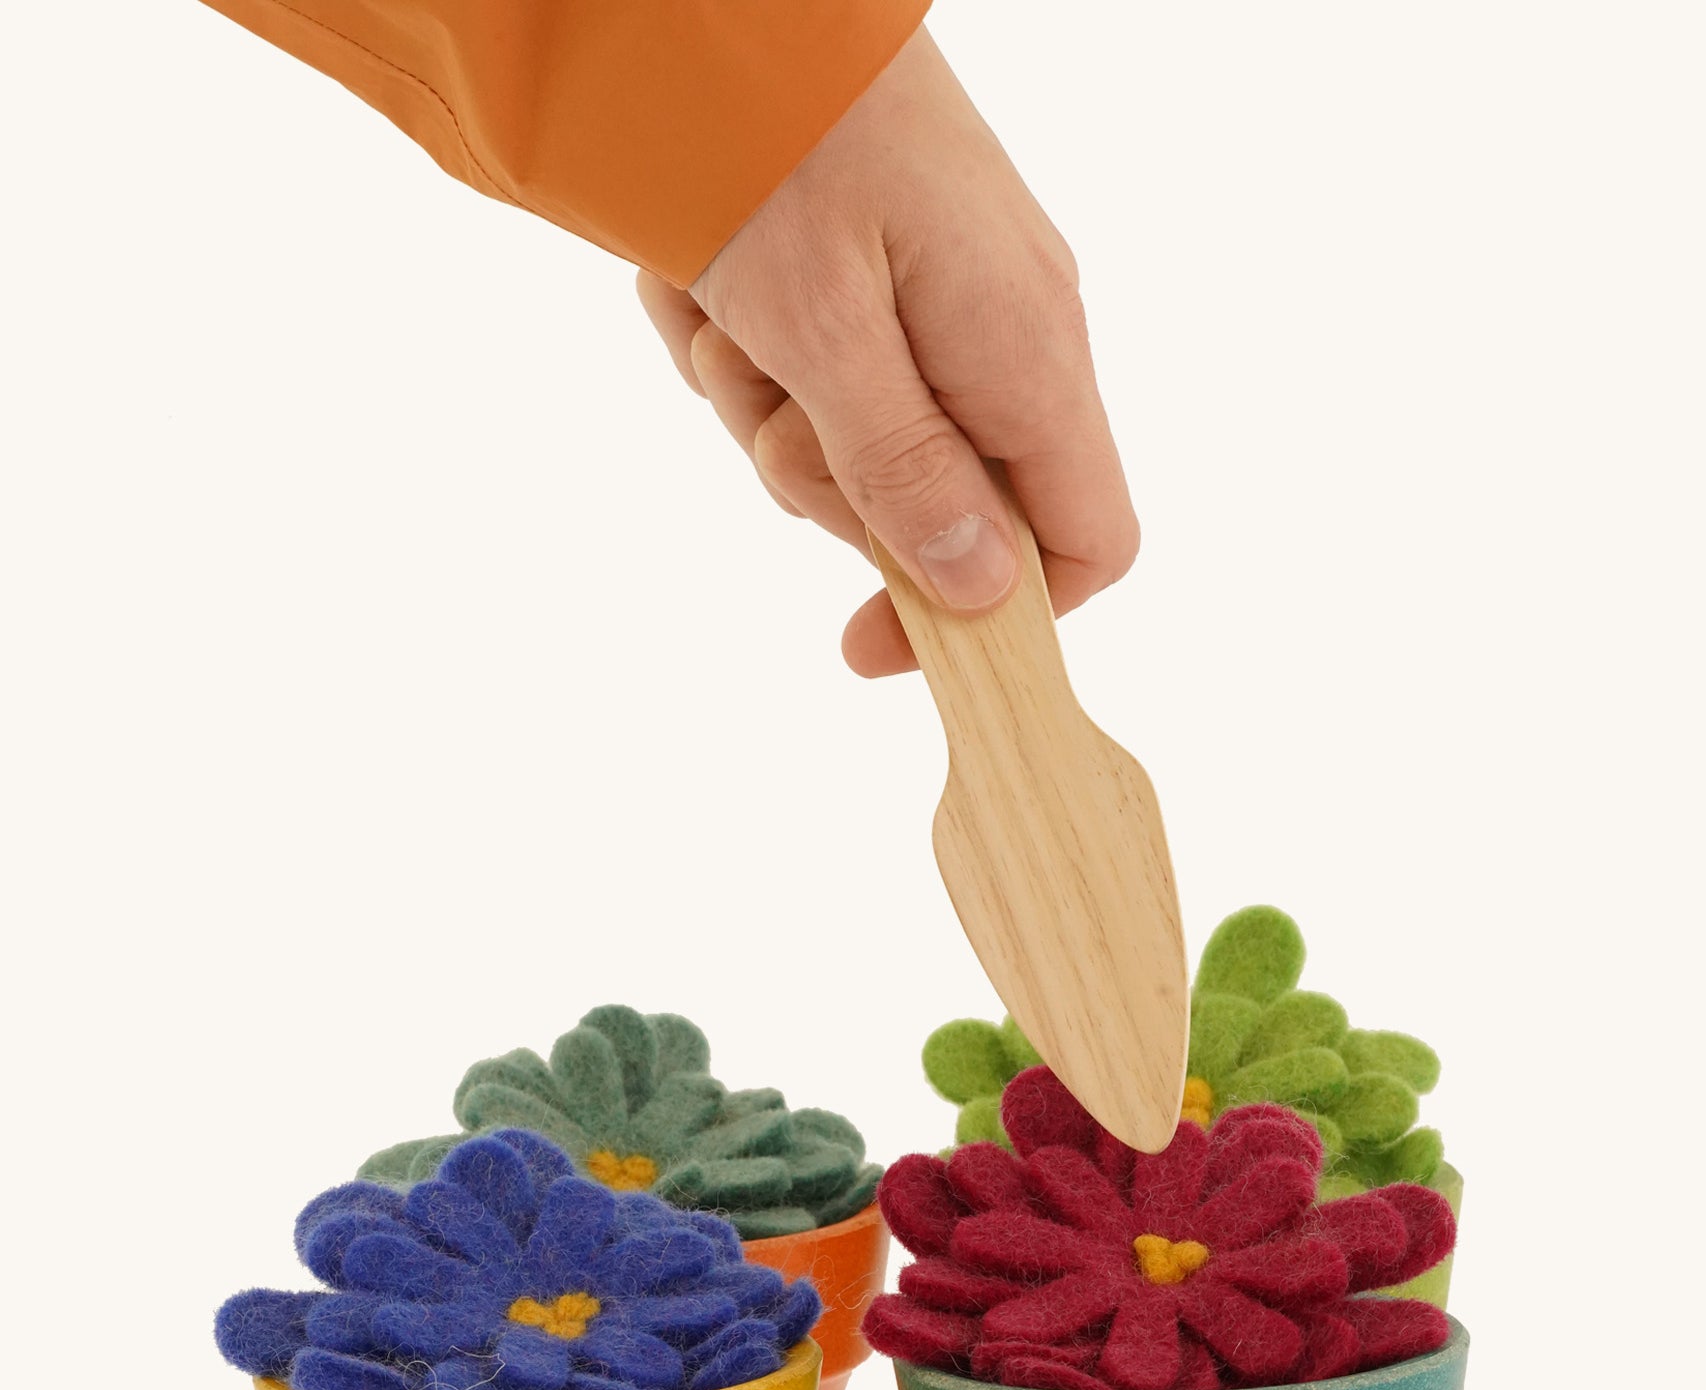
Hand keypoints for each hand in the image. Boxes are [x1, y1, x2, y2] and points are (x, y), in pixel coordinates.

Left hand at [636, 28, 1136, 676]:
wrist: (722, 9)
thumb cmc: (779, 148)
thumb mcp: (826, 333)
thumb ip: (907, 471)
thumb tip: (984, 593)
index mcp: (1027, 358)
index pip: (1087, 545)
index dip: (1000, 618)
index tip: (875, 637)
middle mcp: (1014, 339)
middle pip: (956, 510)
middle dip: (838, 490)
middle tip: (768, 415)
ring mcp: (958, 308)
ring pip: (879, 449)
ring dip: (779, 418)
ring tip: (730, 332)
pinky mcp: (900, 283)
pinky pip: (837, 380)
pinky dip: (764, 362)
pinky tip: (721, 302)